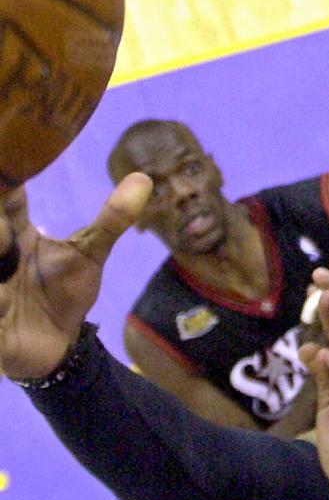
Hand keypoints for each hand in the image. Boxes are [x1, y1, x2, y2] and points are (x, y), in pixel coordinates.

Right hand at [0, 174, 150, 379]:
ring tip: (8, 281)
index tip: (16, 156)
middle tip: (11, 237)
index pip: (6, 193)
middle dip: (1, 232)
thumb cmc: (65, 292)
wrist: (57, 343)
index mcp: (13, 230)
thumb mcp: (89, 254)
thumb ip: (112, 220)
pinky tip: (3, 305)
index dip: (9, 175)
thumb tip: (144, 179)